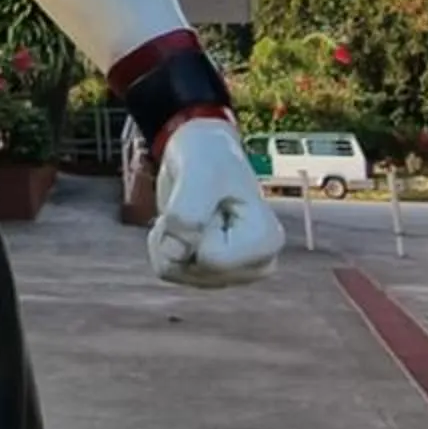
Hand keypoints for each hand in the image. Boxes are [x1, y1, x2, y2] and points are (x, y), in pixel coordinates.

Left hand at [148, 117, 285, 288]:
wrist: (202, 153)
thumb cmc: (209, 157)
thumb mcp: (198, 173)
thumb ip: (187, 212)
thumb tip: (175, 254)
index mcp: (266, 242)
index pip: (211, 259)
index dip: (194, 227)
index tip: (209, 198)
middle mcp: (254, 265)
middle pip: (193, 269)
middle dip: (179, 233)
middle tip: (198, 200)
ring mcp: (231, 273)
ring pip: (175, 271)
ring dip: (167, 236)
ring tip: (189, 207)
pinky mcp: (207, 274)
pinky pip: (167, 269)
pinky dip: (161, 244)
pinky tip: (179, 222)